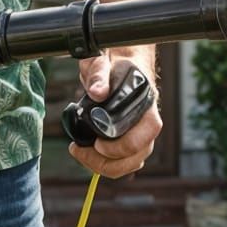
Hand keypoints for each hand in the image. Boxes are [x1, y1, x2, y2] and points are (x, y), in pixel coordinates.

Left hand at [67, 52, 162, 179]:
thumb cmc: (114, 62)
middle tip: (78, 151)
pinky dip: (105, 164)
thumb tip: (98, 93)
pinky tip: (88, 153)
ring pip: (130, 164)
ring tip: (80, 152)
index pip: (143, 137)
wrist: (122, 63)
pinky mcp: (131, 140)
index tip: (95, 144)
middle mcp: (147, 124)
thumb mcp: (102, 61)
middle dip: (105, 163)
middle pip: (136, 157)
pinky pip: (124, 162)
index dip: (119, 148)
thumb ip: (99, 74)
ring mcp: (141, 134)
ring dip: (103, 166)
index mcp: (146, 106)